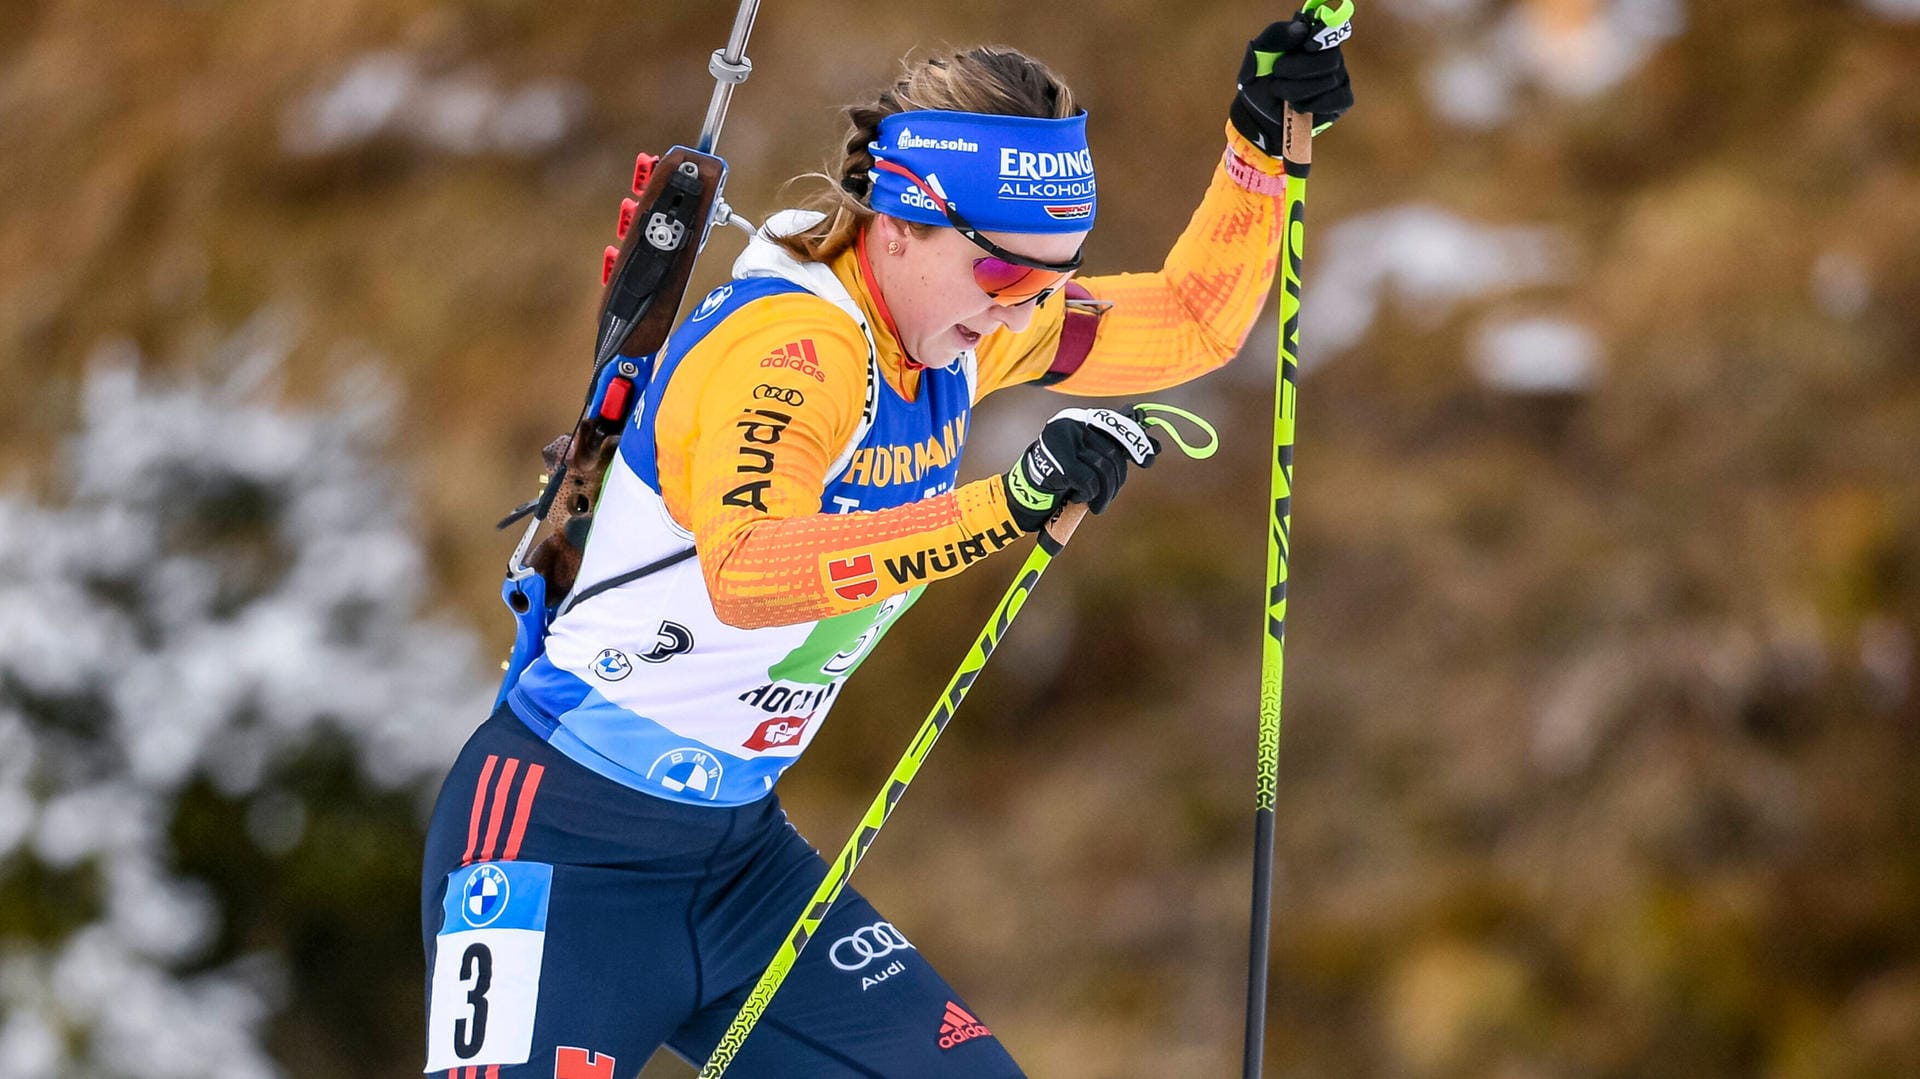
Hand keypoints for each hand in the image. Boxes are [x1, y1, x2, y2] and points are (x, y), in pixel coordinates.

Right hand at [1002, 408, 1159, 531]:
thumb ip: (1114, 450)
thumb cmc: (1061, 475)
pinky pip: (1089, 481)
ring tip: (1097, 505)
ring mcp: (1065, 442)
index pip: (1116, 425)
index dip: (1136, 441)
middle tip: (1111, 496)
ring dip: (1106, 492)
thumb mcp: (1087, 458)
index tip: (1150, 459)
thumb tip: (1155, 449)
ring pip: (1104, 467)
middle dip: (1118, 479)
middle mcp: (1072, 424)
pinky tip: (1080, 498)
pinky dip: (1089, 494)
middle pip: (1113, 451)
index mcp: (1080, 420)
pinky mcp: (1059, 462)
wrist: (1025, 490)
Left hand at [1229, 2, 1355, 150]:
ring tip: (1280, 93)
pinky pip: (1338, 99)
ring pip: (1330, 81)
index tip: (1306, 46)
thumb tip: (1301, 28)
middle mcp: (1330, 53)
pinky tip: (1298, 106)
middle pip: (1330, 59)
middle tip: (1277, 74)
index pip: (1327, 31)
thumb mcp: (1257, 55)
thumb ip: (1276, 36)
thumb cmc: (1260, 80)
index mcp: (1311, 36)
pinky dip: (1315, 104)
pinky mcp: (1341, 100)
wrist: (1259, 113)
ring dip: (1298, 90)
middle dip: (1299, 69)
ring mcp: (1339, 76)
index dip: (1320, 38)